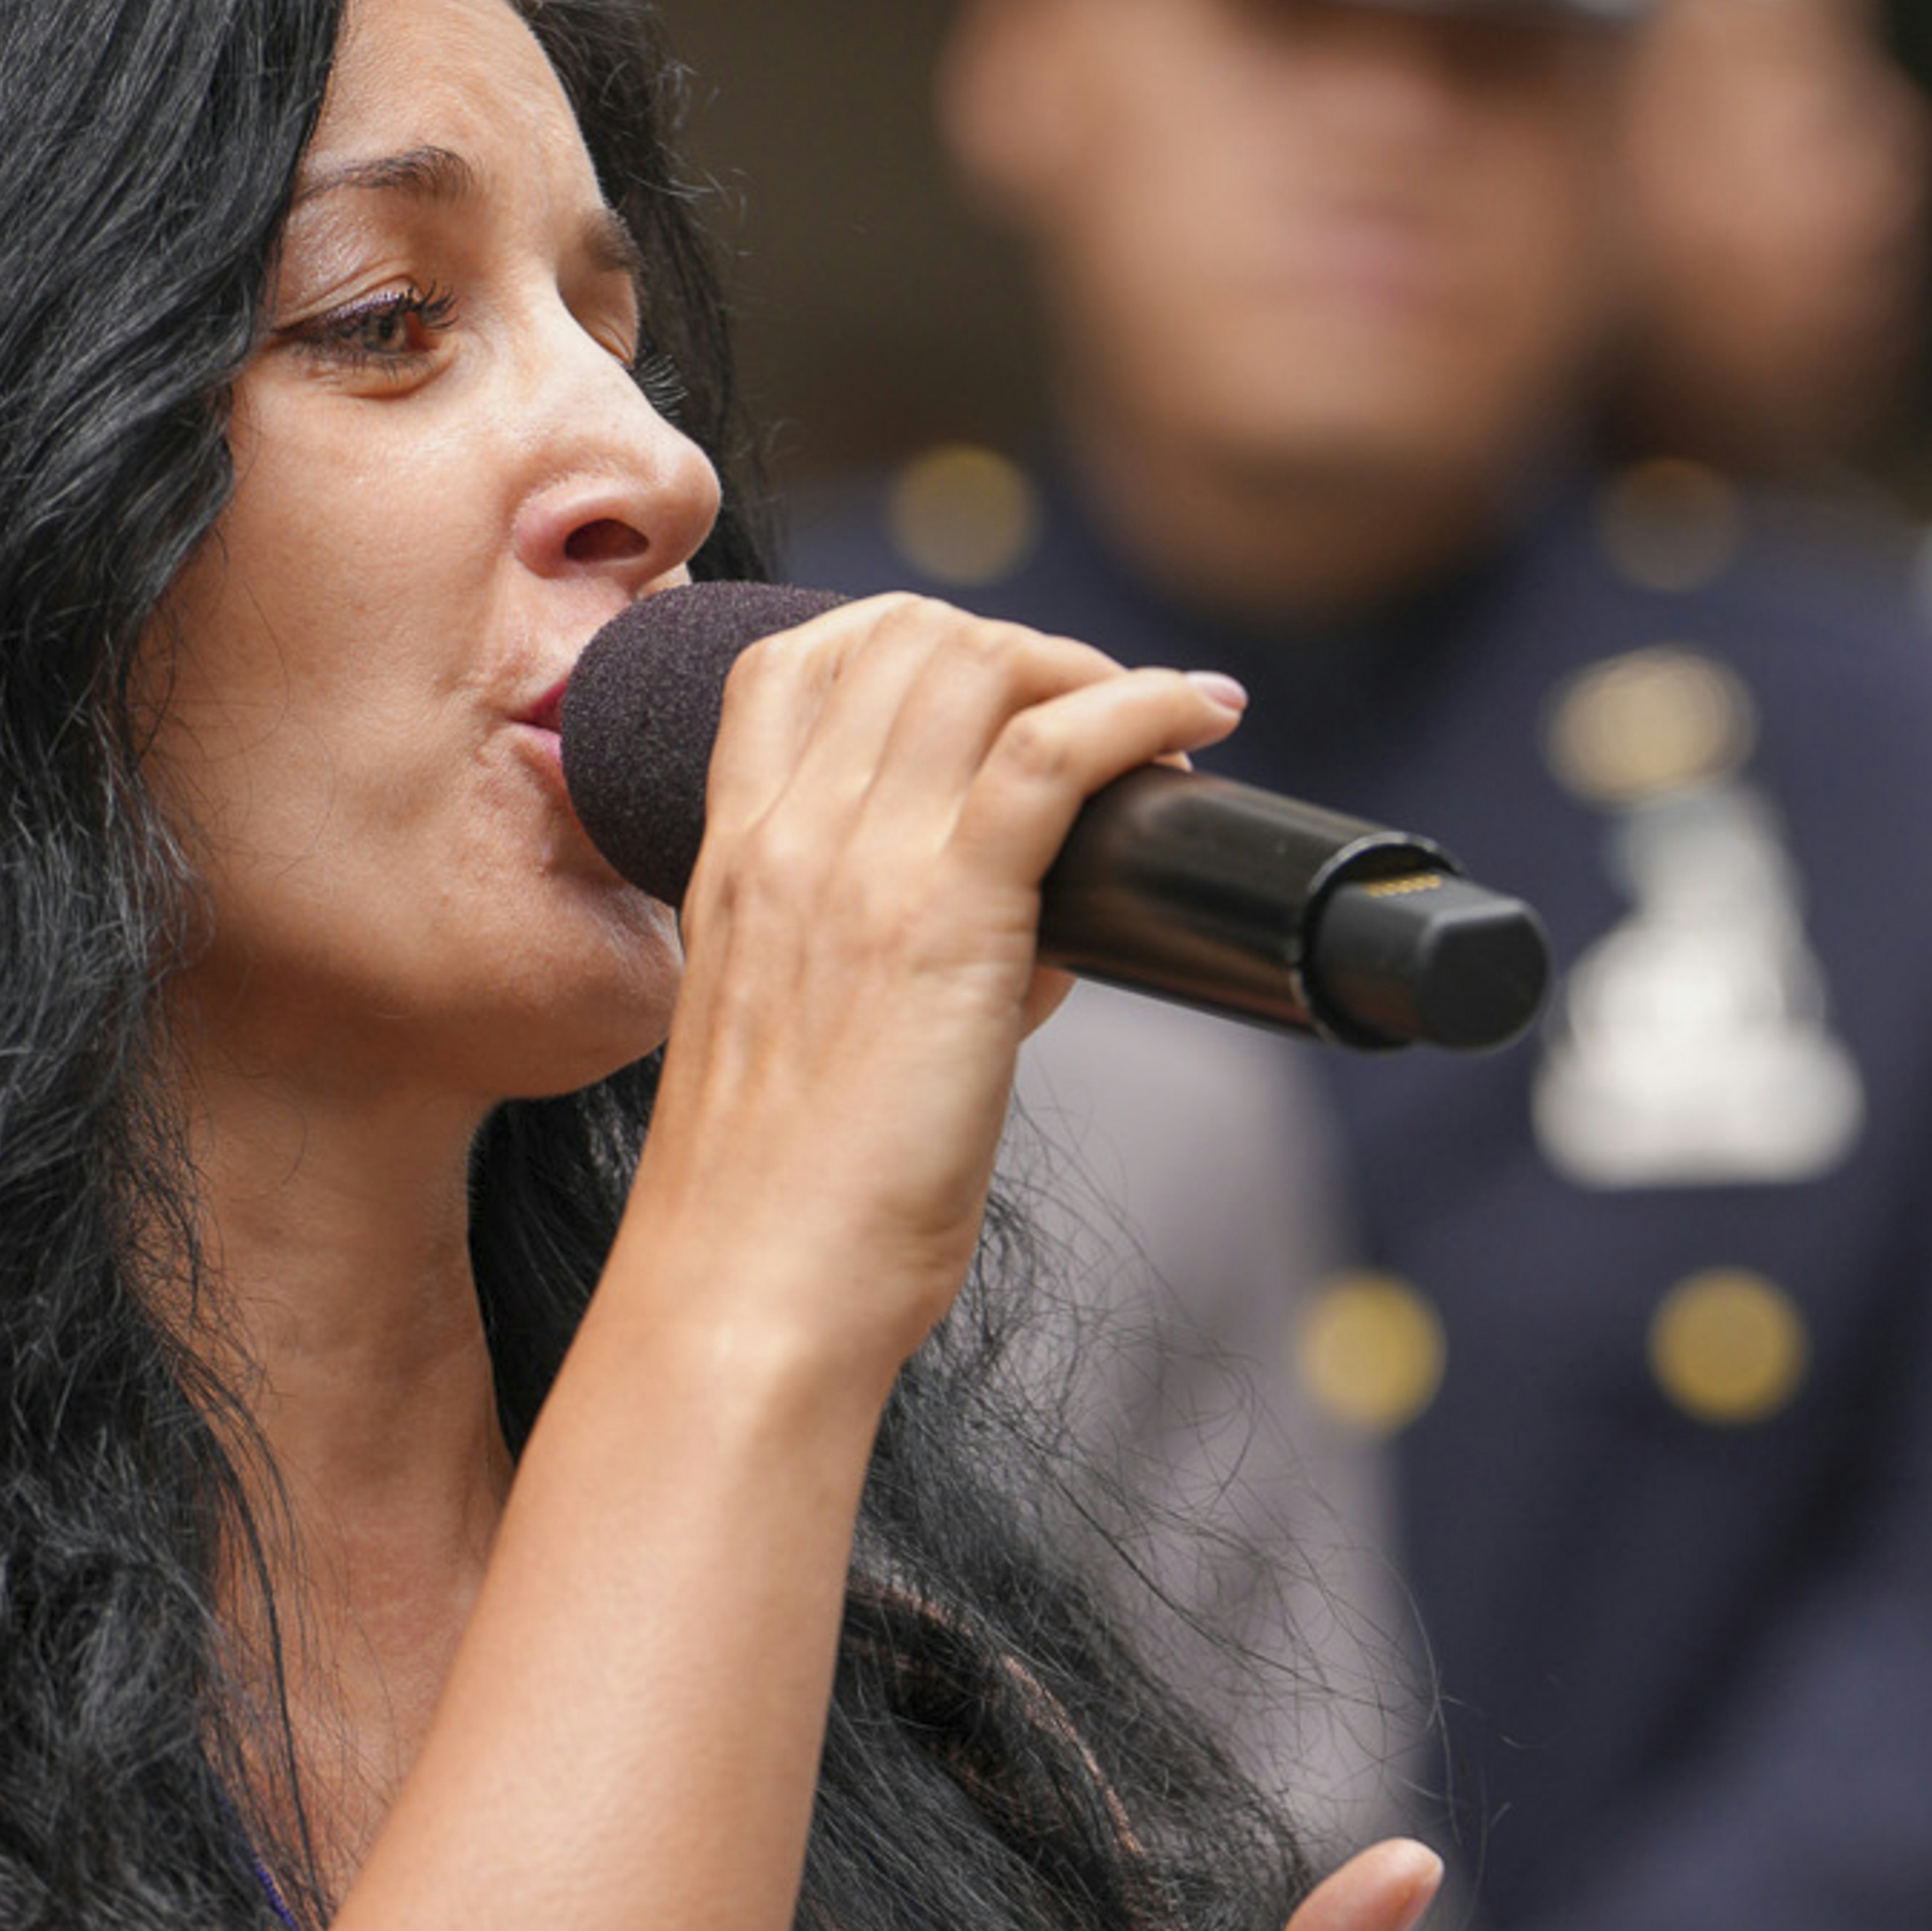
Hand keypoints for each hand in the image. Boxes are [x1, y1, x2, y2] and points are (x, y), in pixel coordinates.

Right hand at [617, 594, 1243, 1393]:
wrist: (752, 1295)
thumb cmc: (785, 1209)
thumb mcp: (810, 1049)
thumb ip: (899, 964)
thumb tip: (1038, 939)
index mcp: (733, 862)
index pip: (790, 662)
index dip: (904, 638)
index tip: (992, 688)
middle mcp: (787, 840)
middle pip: (902, 635)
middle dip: (1020, 647)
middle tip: (1099, 714)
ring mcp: (859, 869)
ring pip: (975, 662)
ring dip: (1088, 669)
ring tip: (1156, 723)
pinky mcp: (946, 917)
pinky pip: (1053, 750)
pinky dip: (1142, 708)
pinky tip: (1198, 719)